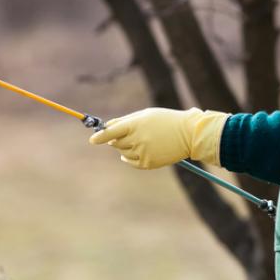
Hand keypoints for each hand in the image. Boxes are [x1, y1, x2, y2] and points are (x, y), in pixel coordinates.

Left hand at [89, 107, 228, 169]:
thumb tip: (106, 128)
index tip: (92, 140)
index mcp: (136, 125)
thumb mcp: (145, 115)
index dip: (100, 136)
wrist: (188, 134)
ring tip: (140, 140)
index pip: (111, 132)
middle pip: (115, 142)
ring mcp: (143, 152)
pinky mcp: (148, 163)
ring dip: (125, 147)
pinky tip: (137, 151)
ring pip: (123, 152)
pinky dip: (129, 158)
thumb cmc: (165, 120)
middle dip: (116, 139)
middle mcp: (138, 139)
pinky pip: (131, 162)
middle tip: (128, 134)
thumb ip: (124, 121)